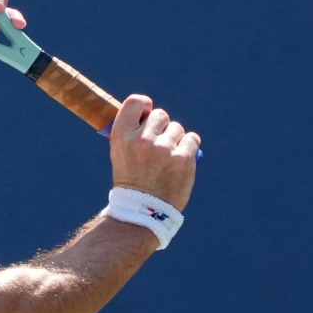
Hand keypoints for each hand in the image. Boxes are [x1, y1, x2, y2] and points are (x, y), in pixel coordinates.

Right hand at [109, 95, 199, 210]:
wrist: (143, 210)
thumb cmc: (132, 180)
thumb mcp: (120, 153)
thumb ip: (132, 132)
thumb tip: (146, 113)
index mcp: (122, 136)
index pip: (136, 102)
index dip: (145, 106)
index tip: (147, 115)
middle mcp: (141, 139)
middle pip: (160, 115)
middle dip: (162, 127)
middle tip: (158, 145)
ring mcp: (163, 149)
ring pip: (177, 128)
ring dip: (175, 140)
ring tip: (167, 159)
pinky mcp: (183, 158)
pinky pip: (192, 139)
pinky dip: (189, 147)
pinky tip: (180, 160)